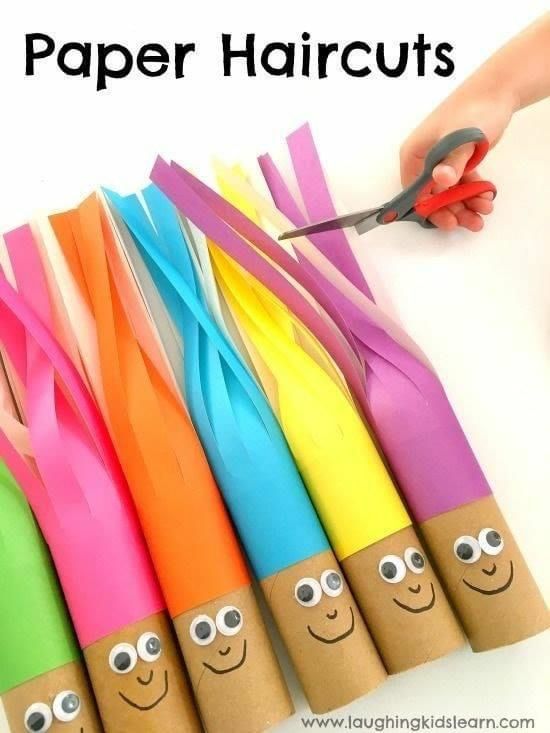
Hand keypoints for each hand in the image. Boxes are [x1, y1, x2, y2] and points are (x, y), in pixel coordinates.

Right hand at [400, 87, 512, 230]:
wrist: (498, 91)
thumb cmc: (473, 110)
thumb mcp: (461, 138)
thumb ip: (452, 162)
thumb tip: (441, 180)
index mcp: (414, 155)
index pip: (416, 192)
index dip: (431, 210)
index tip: (449, 221)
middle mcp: (424, 161)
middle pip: (434, 196)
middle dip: (453, 211)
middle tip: (472, 222)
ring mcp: (441, 161)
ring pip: (450, 193)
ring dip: (467, 205)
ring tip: (485, 210)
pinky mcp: (458, 161)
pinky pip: (462, 184)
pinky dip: (474, 192)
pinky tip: (487, 197)